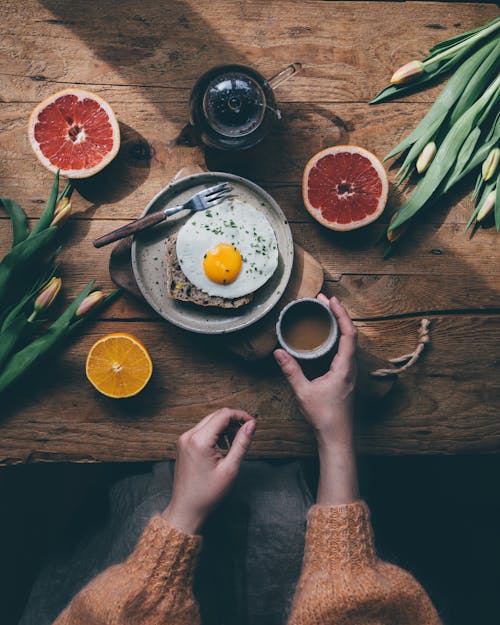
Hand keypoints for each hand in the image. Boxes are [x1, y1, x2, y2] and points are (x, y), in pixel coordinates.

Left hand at [162, 408, 255, 534]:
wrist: (186, 509)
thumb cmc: (208, 493)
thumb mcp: (230, 468)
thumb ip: (242, 443)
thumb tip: (251, 424)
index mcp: (200, 440)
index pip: (224, 415)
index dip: (241, 415)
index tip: (252, 423)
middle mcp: (188, 435)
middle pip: (216, 415)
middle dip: (233, 420)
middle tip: (247, 432)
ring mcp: (184, 439)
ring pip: (209, 421)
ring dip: (224, 426)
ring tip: (235, 443)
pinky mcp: (183, 444)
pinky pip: (202, 430)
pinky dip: (215, 433)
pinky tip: (223, 446)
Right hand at [274, 295, 356, 451]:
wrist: (337, 436)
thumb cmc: (324, 417)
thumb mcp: (303, 392)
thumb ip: (291, 371)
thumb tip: (278, 352)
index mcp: (344, 367)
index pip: (348, 333)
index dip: (341, 314)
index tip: (330, 300)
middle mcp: (351, 367)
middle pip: (350, 333)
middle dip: (337, 314)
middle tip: (323, 301)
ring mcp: (350, 372)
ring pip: (348, 342)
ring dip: (338, 325)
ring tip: (324, 313)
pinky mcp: (346, 377)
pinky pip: (344, 350)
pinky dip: (336, 337)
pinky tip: (325, 337)